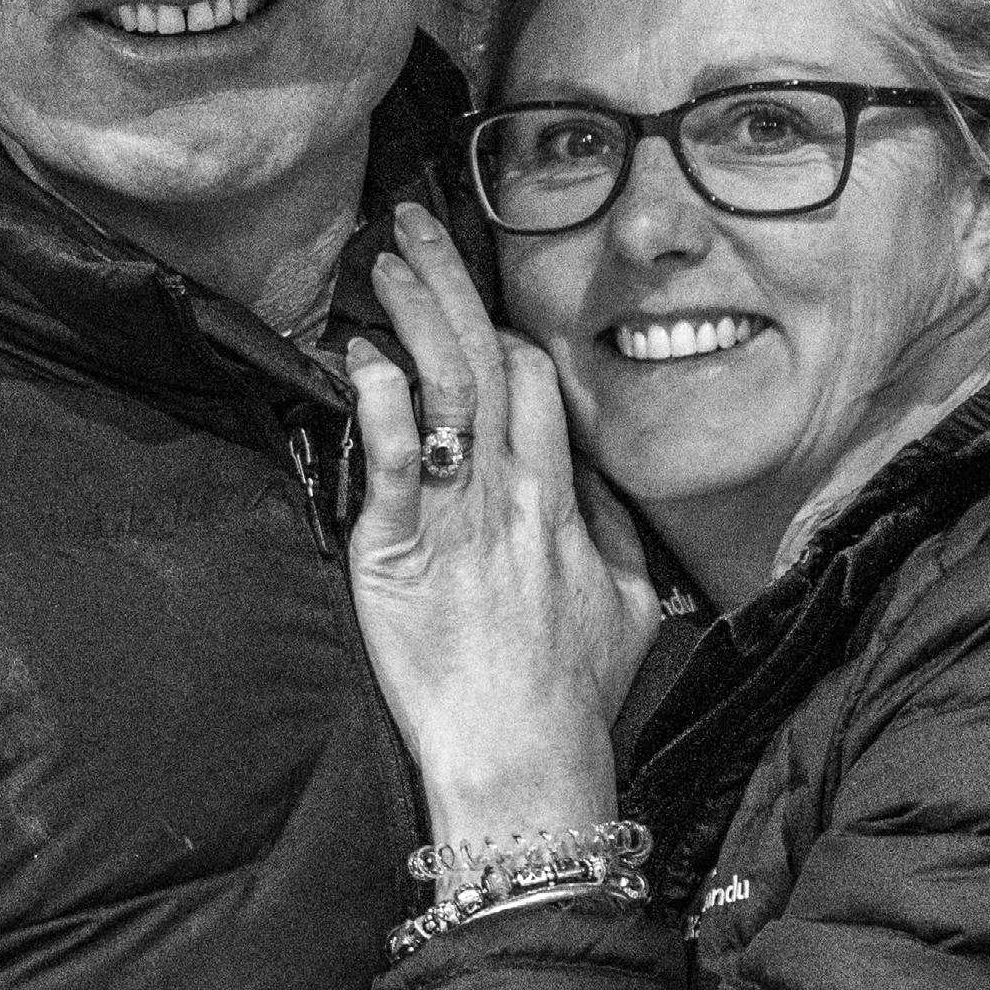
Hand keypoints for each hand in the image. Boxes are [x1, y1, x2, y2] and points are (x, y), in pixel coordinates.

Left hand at [348, 203, 661, 842]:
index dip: (497, 328)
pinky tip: (361, 357)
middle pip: (486, 359)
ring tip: (384, 259)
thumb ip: (609, 535)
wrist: (528, 765)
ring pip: (443, 390)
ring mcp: (458, 523)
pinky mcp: (400, 559)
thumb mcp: (628, 605)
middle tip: (412, 224)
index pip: (535, 382)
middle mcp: (514, 497)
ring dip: (412, 316)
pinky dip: (379, 404)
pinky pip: (395, 464)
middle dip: (449, 284)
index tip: (466, 298)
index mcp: (563, 503)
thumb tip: (595, 487)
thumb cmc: (573, 698)